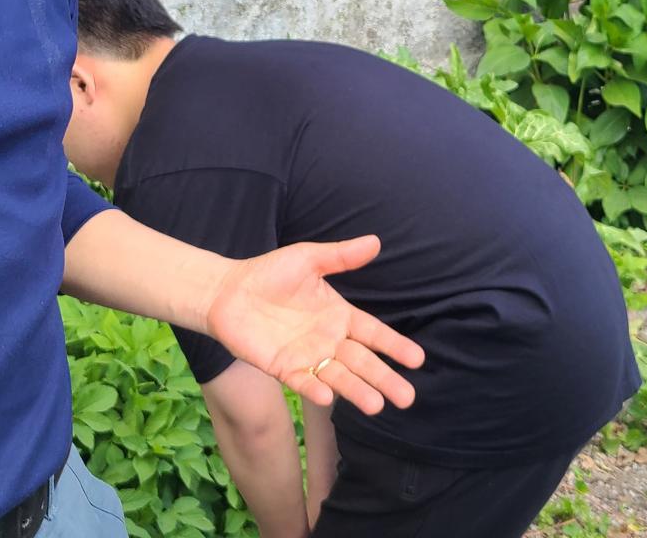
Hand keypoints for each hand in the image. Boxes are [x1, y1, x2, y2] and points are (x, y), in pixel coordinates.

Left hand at [205, 234, 424, 411]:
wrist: (228, 290)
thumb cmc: (269, 273)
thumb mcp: (308, 258)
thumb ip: (341, 256)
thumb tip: (376, 241)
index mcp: (338, 315)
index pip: (373, 333)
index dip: (394, 346)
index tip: (418, 360)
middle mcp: (328, 339)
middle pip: (362, 362)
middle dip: (384, 379)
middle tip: (407, 398)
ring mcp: (306, 356)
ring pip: (338, 376)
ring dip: (356, 391)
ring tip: (376, 406)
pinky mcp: (282, 367)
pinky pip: (302, 380)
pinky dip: (315, 389)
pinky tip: (327, 396)